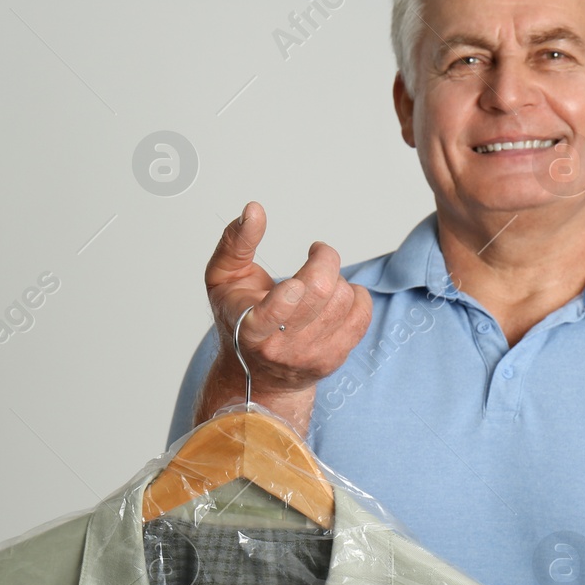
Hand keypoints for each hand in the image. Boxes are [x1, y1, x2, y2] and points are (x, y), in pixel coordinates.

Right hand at [203, 201, 371, 403]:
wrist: (256, 374)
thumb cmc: (237, 318)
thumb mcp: (222, 278)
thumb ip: (235, 242)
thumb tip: (254, 210)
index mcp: (249, 327)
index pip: (277, 310)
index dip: (294, 289)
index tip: (302, 264)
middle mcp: (280, 346)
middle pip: (321, 293)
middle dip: (325, 260)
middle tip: (318, 253)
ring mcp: (309, 356)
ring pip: (344, 301)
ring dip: (337, 280)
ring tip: (320, 282)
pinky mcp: (333, 359)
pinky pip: (362, 317)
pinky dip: (357, 296)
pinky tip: (339, 295)